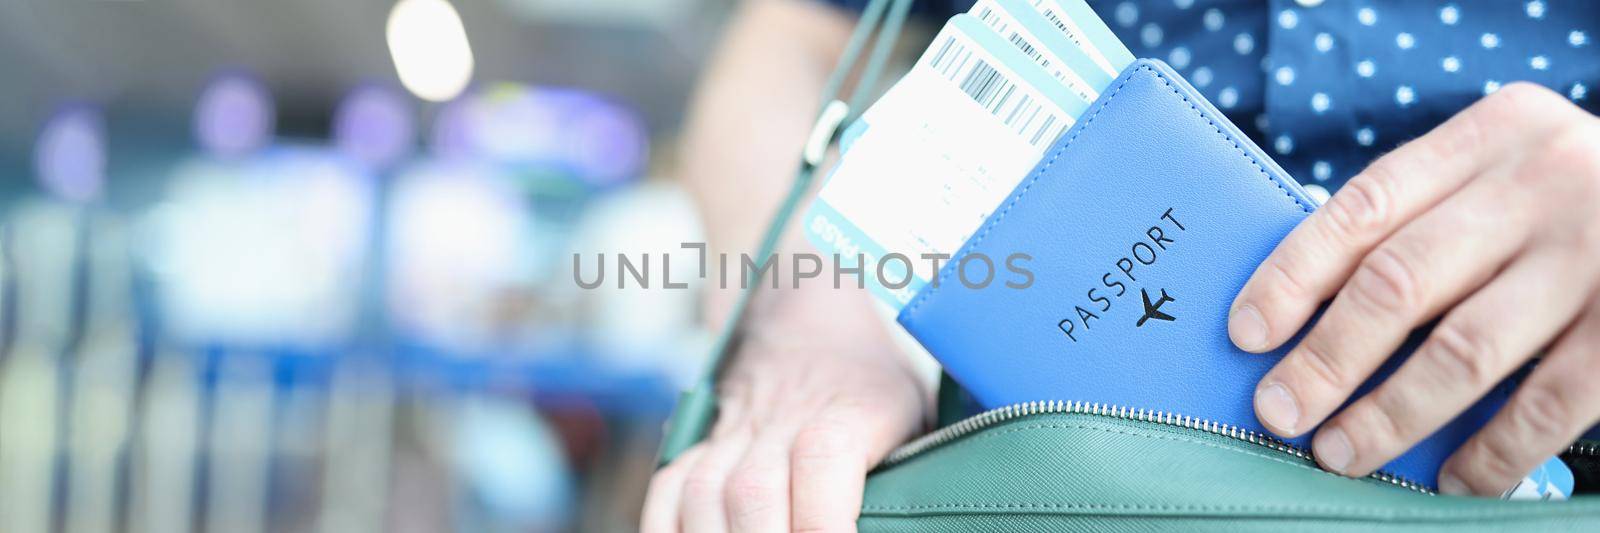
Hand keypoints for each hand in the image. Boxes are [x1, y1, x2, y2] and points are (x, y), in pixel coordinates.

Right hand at [642, 283, 929, 531]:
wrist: (808, 320)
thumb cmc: (874, 388)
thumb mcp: (917, 414)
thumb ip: (920, 472)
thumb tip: (930, 516)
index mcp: (847, 412)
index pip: (824, 461)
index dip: (825, 521)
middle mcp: (780, 422)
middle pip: (753, 492)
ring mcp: (732, 435)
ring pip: (703, 496)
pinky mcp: (697, 447)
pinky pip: (665, 493)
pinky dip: (666, 531)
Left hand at [1227, 83, 1599, 495]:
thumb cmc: (1570, 199)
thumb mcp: (1506, 171)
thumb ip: (1426, 217)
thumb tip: (1307, 313)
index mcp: (1492, 134)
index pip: (1364, 206)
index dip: (1294, 274)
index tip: (1245, 332)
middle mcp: (1542, 186)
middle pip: (1401, 282)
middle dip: (1326, 358)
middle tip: (1278, 411)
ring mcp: (1596, 256)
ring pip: (1464, 350)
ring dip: (1390, 413)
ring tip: (1339, 453)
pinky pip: (1548, 403)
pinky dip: (1491, 451)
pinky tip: (1452, 481)